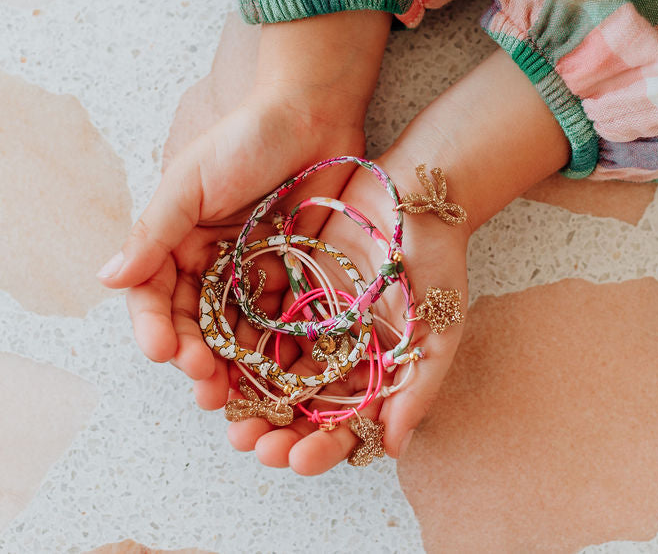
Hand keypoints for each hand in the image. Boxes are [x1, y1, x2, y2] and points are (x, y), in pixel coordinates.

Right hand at [97, 11, 390, 402]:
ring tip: (235, 394)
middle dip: (195, 356)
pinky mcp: (293, 274)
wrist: (313, 115)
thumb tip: (106, 279)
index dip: (155, 326)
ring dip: (231, 364)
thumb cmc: (245, 139)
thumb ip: (152, 233)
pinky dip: (274, 348)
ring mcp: (251, 272)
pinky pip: (279, 319)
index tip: (162, 351)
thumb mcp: (189, 182)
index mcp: (176, 241)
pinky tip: (276, 375)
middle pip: (194, 322)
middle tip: (205, 386)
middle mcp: (209, 262)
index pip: (155, 295)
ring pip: (234, 330)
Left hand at [224, 156, 471, 474]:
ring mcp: (315, 322)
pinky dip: (240, 342)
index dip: (322, 446)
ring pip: (276, 368)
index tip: (297, 461)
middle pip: (305, 403)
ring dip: (250, 393)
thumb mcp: (438, 328)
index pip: (347, 423)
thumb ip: (417, 389)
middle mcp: (342, 353)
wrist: (416, 195)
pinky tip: (218, 358)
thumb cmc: (438, 263)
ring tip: (224, 411)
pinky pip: (260, 322)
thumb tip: (390, 451)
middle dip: (277, 427)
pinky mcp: (291, 287)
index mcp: (378, 371)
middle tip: (250, 445)